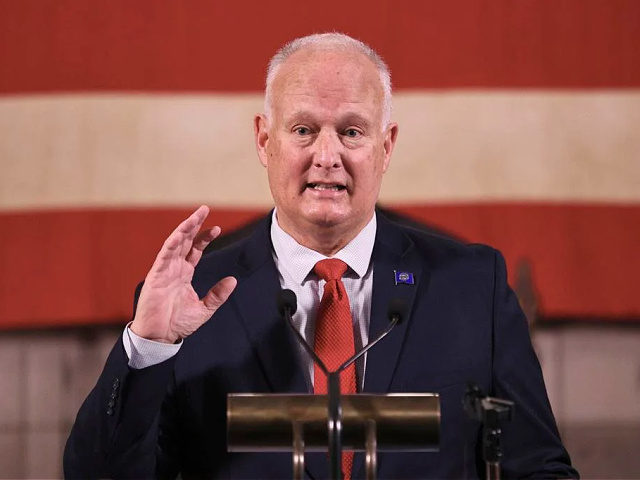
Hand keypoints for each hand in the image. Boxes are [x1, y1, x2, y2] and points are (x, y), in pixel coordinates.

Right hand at [130, 205, 236, 342]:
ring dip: (183, 230)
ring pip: (174, 244)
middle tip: (204, 209)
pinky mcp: (155, 277)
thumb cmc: (177, 323)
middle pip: (185, 241)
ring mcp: (164, 270)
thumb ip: (218, 294)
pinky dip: (171, 245)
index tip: (216, 228)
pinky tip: (179, 236)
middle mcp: (174, 268)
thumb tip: (233, 280)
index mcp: (185, 273)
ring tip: (194, 217)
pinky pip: (163, 257)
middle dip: (194, 224)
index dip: (204, 237)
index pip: (195, 249)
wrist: (160, 337)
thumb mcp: (204, 309)